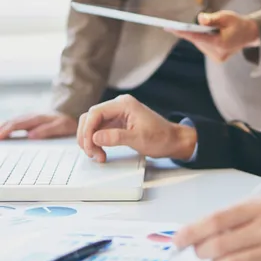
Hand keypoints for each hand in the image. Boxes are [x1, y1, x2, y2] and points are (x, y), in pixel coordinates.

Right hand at [0, 113, 77, 139]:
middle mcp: (30, 117)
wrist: (69, 113)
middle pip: (11, 122)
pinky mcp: (29, 120)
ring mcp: (29, 118)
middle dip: (1, 129)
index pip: (17, 124)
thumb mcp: (61, 126)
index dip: (6, 130)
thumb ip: (47, 130)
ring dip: (2, 127)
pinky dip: (7, 126)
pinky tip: (2, 132)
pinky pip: (15, 123)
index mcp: (36, 119)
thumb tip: (30, 136)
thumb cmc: (65, 122)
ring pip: (12, 121)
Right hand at [77, 94, 197, 162]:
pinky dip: (96, 141)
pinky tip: (100, 152)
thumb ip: (116, 137)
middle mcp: (118, 106)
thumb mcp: (138, 139)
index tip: (89, 146)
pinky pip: (99, 130)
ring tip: (97, 155)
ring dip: (90, 140)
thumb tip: (95, 137)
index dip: (88, 130)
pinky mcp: (117, 123)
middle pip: (90, 117)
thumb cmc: (161, 137)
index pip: (95, 112)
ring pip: (93, 124)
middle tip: (92, 153)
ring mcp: (117, 114)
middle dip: (87, 136)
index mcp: (124, 104)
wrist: (172, 140)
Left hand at [166, 11, 259, 62]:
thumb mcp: (227, 16)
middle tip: (178, 25)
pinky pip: (204, 47)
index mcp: (221, 43)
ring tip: (203, 28)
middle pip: (197, 41)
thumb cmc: (238, 23)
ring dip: (198, 36)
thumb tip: (200, 19)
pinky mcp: (218, 59)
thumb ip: (213, 18)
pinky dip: (203, 40)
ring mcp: (218, 58)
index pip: (197, 37)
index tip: (169, 28)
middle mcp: (218, 53)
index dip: (182, 32)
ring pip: (200, 44)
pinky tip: (208, 34)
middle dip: (191, 31)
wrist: (250, 34)